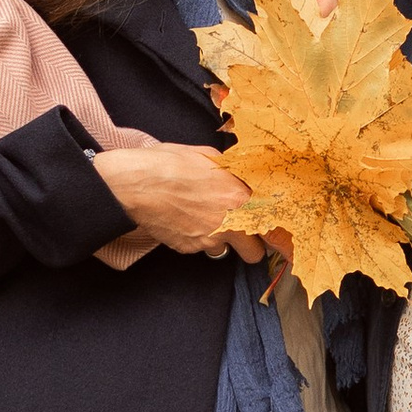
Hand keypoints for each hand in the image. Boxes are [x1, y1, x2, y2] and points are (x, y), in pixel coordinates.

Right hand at [92, 141, 265, 259]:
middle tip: (240, 230)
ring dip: (219, 239)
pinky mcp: (188, 249)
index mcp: (241, 199)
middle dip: (249, 244)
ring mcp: (208, 241)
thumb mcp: (210, 158)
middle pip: (255, 254)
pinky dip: (195, 238)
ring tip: (202, 218)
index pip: (274, 227)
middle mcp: (230, 225)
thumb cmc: (170, 164)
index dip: (271, 230)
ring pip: (223, 251)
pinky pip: (199, 248)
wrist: (136, 184)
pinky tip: (183, 219)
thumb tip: (242, 177)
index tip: (271, 229)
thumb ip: (233, 174)